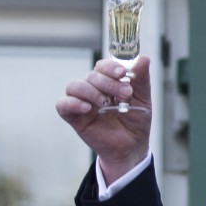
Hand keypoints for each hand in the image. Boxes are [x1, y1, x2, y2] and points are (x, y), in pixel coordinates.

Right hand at [56, 56, 151, 183]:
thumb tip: (143, 58)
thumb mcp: (143, 99)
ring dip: (90, 91)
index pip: (102, 66)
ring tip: (106, 103)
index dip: (110, 66)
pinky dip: (72, 103)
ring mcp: (82, 103)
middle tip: (125, 94)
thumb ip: (141, 79)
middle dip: (108, 83)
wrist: (132, 147)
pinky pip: (62, 105)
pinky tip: (87, 108)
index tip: (122, 73)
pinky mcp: (74, 118)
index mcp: (108, 82)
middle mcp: (93, 89)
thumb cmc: (135, 121)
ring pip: (74, 86)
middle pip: (91, 75)